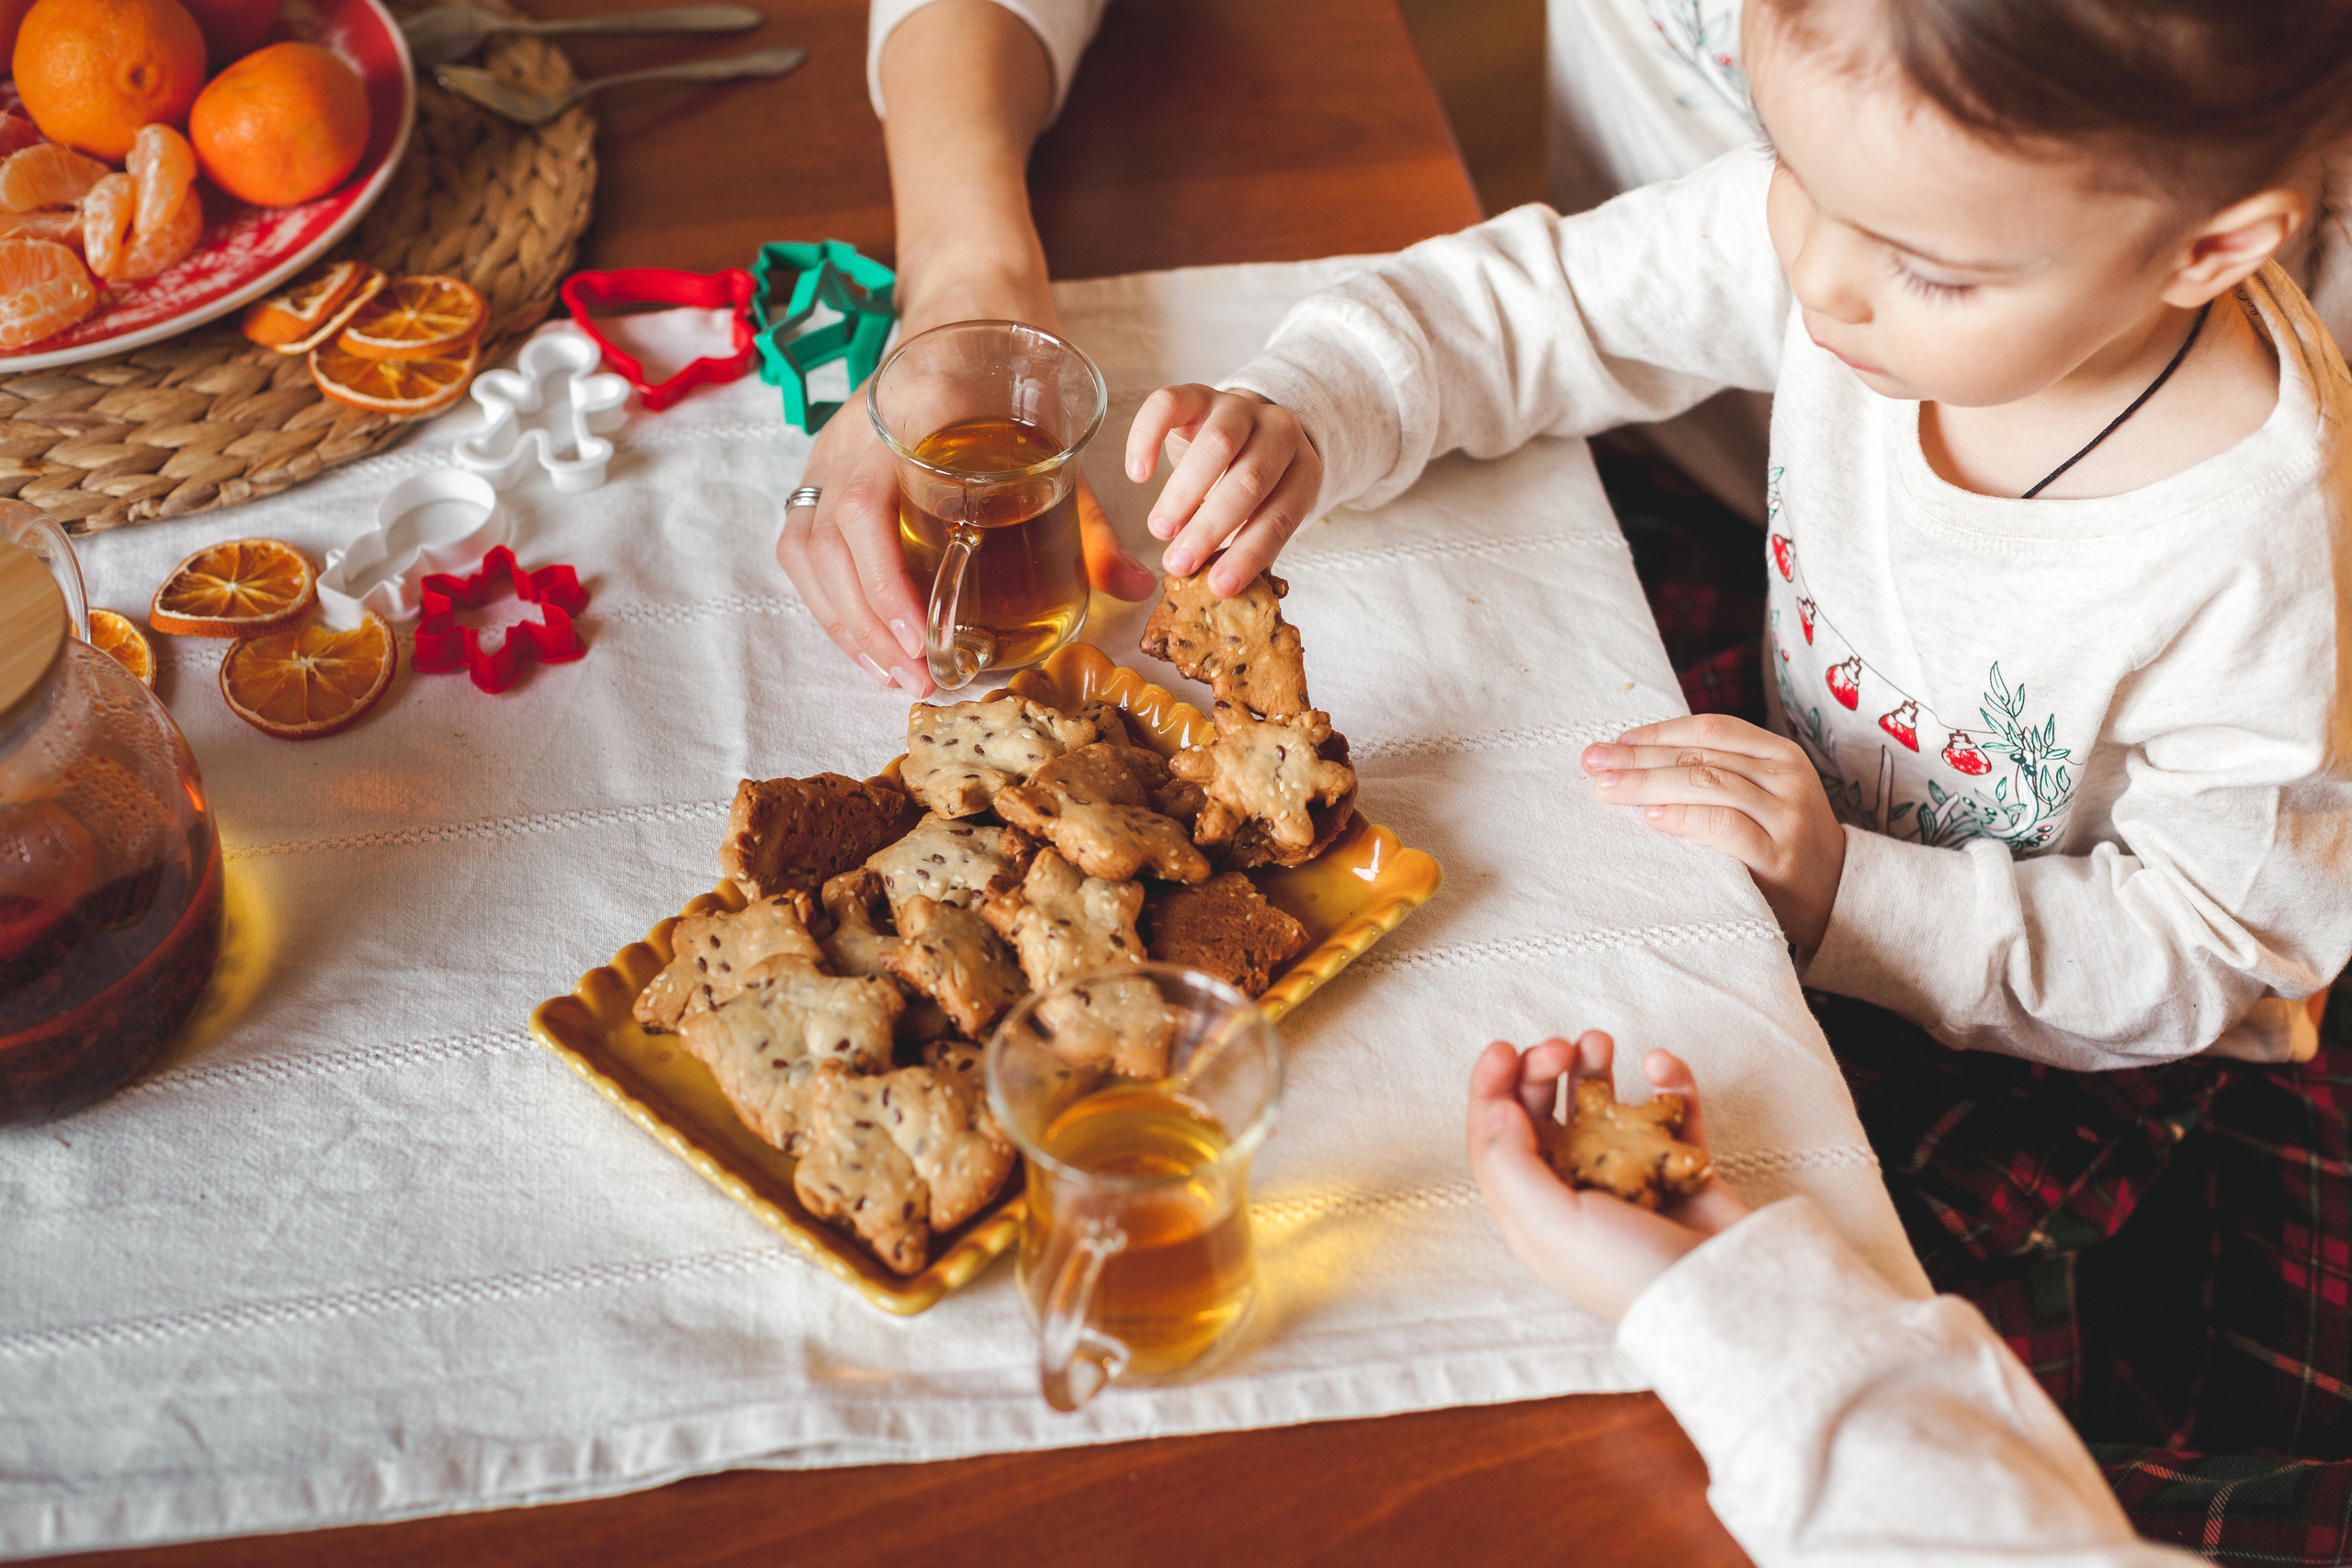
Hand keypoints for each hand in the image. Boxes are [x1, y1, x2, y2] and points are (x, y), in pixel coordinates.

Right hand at [777, 389, 1153, 698]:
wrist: (966, 314)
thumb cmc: (1010, 380)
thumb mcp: (1059, 445)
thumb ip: (1094, 524)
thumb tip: (1141, 590)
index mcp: (906, 416)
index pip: (867, 505)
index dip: (884, 580)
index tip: (921, 634)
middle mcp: (854, 434)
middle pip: (828, 542)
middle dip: (870, 624)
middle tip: (920, 676)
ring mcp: (830, 452)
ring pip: (807, 550)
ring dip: (847, 622)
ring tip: (896, 674)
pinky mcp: (822, 472)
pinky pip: (803, 547)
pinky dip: (831, 601)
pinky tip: (869, 644)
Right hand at [1125, 384, 1321, 594]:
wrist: (1247, 427)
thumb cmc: (1252, 489)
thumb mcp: (1260, 517)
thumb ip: (1244, 548)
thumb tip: (1214, 593)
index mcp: (1302, 471)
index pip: (1280, 517)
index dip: (1249, 554)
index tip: (1218, 586)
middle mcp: (1279, 432)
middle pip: (1249, 479)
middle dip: (1211, 527)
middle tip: (1178, 562)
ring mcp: (1237, 407)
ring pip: (1216, 445)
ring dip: (1184, 493)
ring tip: (1160, 529)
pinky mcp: (1197, 393)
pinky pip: (1168, 405)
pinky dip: (1148, 439)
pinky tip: (1138, 474)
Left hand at [1465, 1031, 1747, 1323]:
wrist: (1720, 1295)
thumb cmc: (1625, 1271)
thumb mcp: (1548, 1225)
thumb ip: (1511, 1165)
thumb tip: (1495, 1108)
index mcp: (1534, 1210)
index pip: (1496, 1142)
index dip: (1491, 1090)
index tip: (1501, 1048)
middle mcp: (1575, 1190)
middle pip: (1545, 1117)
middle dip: (1545, 1073)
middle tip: (1562, 1047)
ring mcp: (1630, 1175)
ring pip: (1602, 1107)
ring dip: (1596, 1069)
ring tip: (1600, 1041)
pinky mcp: (1679, 1165)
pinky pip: (1670, 1111)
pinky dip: (1667, 1084)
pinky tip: (1661, 1066)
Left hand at [1582, 714, 1846, 949]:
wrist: (1842, 895)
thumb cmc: (1783, 842)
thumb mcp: (1762, 796)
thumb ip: (1717, 775)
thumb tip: (1635, 760)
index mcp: (1778, 753)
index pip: (1709, 730)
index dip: (1658, 732)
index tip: (1614, 742)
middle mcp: (1786, 777)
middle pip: (1701, 756)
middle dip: (1640, 758)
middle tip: (1593, 764)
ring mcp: (1786, 816)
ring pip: (1709, 784)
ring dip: (1650, 784)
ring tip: (1608, 790)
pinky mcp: (1780, 857)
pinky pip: (1726, 827)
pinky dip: (1685, 818)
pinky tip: (1652, 817)